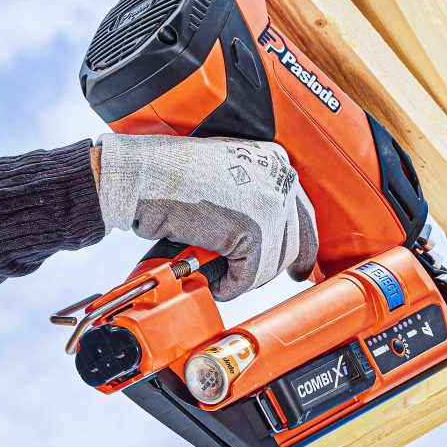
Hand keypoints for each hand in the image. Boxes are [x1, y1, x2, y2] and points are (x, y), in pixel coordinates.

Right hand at [94, 134, 318, 299]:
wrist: (143, 175)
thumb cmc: (168, 174)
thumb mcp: (222, 176)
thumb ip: (249, 198)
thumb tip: (262, 236)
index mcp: (274, 162)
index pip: (303, 214)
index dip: (302, 247)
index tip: (299, 270)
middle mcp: (280, 180)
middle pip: (292, 243)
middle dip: (268, 268)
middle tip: (245, 279)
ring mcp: (270, 205)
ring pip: (270, 264)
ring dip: (242, 277)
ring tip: (217, 272)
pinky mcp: (251, 231)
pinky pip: (247, 276)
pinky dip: (228, 285)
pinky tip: (211, 277)